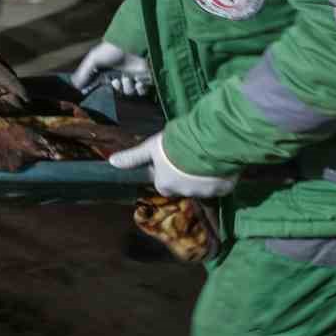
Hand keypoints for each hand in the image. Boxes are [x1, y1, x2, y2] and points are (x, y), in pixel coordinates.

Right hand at [71, 41, 152, 95]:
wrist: (133, 45)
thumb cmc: (112, 50)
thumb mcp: (93, 59)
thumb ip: (83, 73)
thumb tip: (75, 86)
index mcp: (108, 69)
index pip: (100, 83)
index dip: (97, 88)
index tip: (93, 91)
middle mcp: (120, 73)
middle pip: (116, 90)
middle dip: (116, 87)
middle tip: (116, 80)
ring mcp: (133, 76)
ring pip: (128, 92)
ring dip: (127, 87)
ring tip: (128, 78)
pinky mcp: (144, 79)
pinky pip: (141, 92)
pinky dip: (139, 89)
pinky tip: (138, 81)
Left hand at [109, 133, 236, 198]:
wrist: (207, 142)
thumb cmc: (175, 144)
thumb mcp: (151, 147)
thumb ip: (133, 157)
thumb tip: (112, 162)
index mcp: (165, 184)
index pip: (163, 185)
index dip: (167, 174)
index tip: (172, 162)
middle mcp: (184, 192)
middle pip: (184, 186)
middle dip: (186, 176)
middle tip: (191, 157)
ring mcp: (205, 192)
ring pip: (204, 186)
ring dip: (204, 176)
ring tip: (207, 157)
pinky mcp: (223, 188)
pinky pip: (221, 184)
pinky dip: (221, 177)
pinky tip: (221, 161)